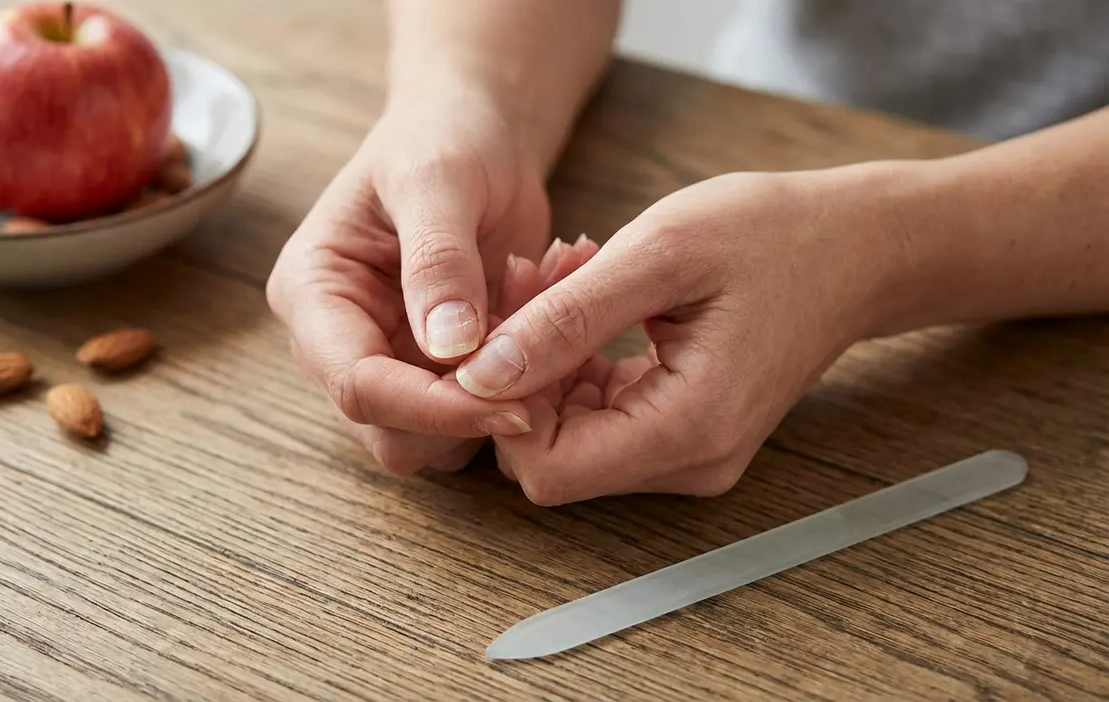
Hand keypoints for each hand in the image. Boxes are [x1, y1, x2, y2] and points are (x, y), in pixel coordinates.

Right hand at [266, 88, 562, 473]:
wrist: (475, 132)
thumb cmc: (442, 136)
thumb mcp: (439, 178)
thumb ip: (438, 260)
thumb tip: (449, 350)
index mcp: (313, 295)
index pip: (357, 385)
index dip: (431, 408)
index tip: (509, 402)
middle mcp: (339, 341)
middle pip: (392, 432)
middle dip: (470, 408)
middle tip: (540, 345)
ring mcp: (389, 361)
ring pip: (439, 439)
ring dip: (503, 392)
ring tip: (536, 296)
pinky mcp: (438, 372)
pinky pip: (480, 411)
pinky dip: (526, 378)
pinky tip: (543, 302)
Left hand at [456, 171, 900, 503]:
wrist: (857, 248)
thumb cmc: (773, 236)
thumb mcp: (659, 255)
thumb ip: (566, 320)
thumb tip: (481, 374)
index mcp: (688, 428)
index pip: (546, 468)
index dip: (502, 405)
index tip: (503, 323)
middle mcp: (689, 462)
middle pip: (552, 455)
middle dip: (520, 371)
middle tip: (531, 278)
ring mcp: (688, 453)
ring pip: (569, 434)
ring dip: (545, 356)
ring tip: (563, 272)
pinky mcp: (683, 431)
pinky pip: (599, 416)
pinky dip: (575, 359)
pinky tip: (585, 295)